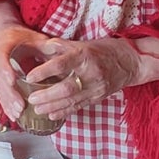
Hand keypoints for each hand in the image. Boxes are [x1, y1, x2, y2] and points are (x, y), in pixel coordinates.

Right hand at [0, 23, 50, 121]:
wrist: (4, 33)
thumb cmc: (21, 36)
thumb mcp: (33, 36)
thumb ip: (44, 45)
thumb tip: (58, 52)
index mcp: (1, 45)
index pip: (0, 57)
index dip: (5, 69)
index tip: (12, 80)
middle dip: (9, 93)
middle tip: (20, 105)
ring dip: (7, 102)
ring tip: (18, 114)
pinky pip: (0, 93)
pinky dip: (6, 105)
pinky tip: (14, 116)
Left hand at [21, 37, 143, 122]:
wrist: (129, 62)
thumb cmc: (101, 50)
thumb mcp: (80, 42)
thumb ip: (59, 46)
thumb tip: (39, 48)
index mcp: (83, 56)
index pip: (60, 65)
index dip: (43, 72)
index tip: (29, 77)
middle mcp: (90, 73)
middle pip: (66, 88)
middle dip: (46, 96)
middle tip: (31, 98)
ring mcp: (96, 87)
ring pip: (72, 100)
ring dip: (52, 107)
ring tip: (37, 109)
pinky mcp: (98, 97)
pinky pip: (80, 106)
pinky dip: (65, 112)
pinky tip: (52, 115)